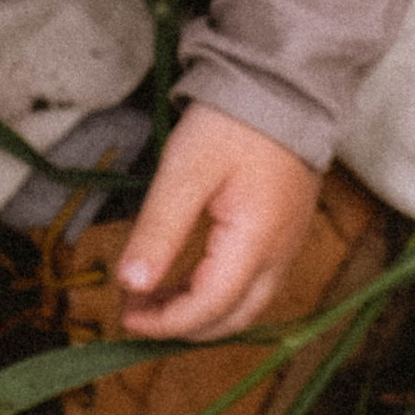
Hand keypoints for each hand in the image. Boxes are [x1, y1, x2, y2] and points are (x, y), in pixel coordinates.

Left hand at [112, 102, 322, 340]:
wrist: (284, 86)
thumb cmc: (234, 123)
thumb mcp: (185, 172)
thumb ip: (159, 231)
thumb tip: (131, 284)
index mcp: (256, 241)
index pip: (209, 307)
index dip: (166, 322)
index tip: (126, 315)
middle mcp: (281, 253)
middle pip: (233, 318)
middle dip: (183, 327)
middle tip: (137, 312)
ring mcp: (288, 245)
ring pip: (247, 305)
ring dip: (201, 313)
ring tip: (155, 298)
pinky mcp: (286, 233)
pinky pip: (255, 283)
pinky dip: (218, 293)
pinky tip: (187, 277)